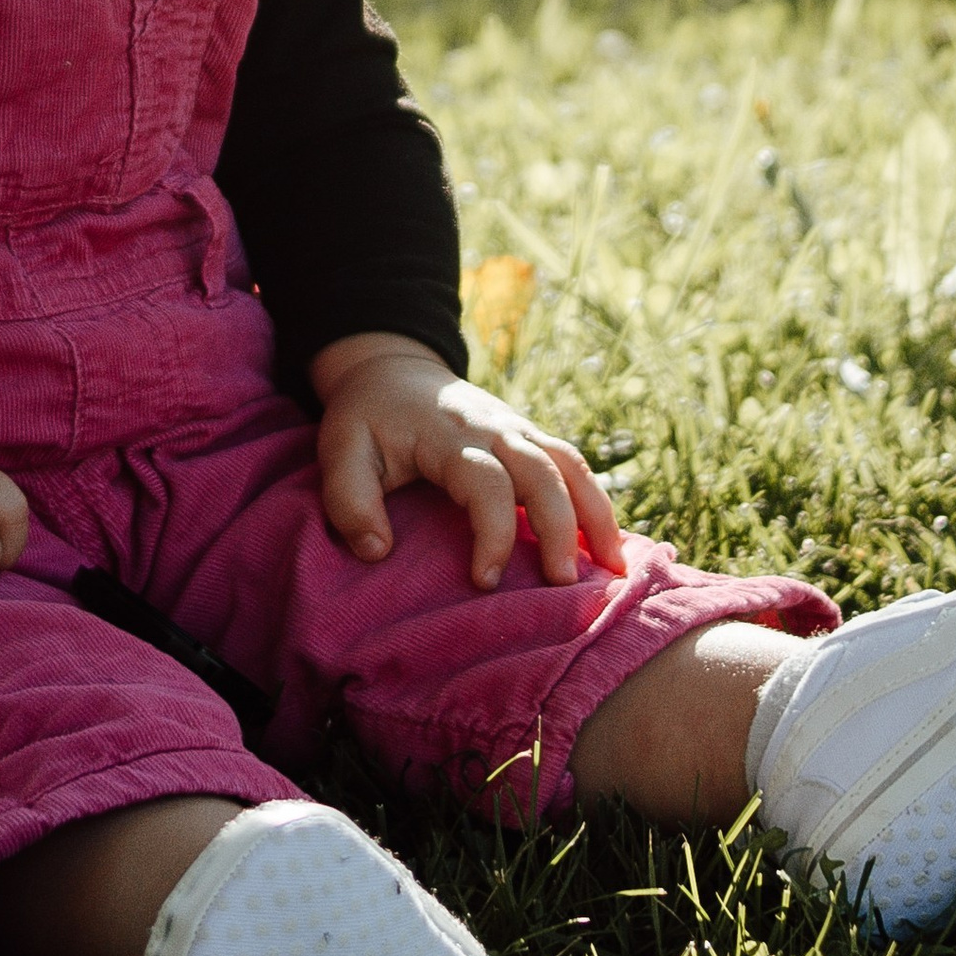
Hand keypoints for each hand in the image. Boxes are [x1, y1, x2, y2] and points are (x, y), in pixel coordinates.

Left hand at [306, 334, 627, 591]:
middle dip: (560, 529)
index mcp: (450, 433)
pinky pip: (575, 466)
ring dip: (598, 516)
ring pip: (572, 465)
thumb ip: (349, 500)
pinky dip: (598, 503)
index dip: (491, 533)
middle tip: (563, 586)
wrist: (392, 369)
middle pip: (544, 473)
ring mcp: (518, 429)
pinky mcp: (530, 438)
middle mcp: (494, 428)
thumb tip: (376, 552)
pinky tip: (612, 548)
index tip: (483, 582)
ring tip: (615, 572)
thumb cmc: (366, 418)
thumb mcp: (339, 449)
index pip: (486, 482)